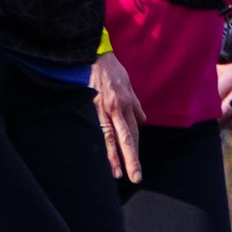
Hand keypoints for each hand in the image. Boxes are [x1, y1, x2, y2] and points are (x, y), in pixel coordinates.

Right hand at [91, 48, 144, 181]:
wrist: (94, 53)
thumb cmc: (111, 69)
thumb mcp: (128, 84)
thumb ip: (134, 103)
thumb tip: (142, 119)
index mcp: (126, 104)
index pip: (133, 132)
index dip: (134, 150)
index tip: (136, 166)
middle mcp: (117, 109)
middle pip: (126, 139)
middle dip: (131, 159)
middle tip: (136, 177)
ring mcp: (102, 108)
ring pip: (110, 137)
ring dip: (113, 157)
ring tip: (117, 174)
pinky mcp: (89, 105)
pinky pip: (95, 127)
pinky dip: (98, 141)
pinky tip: (97, 156)